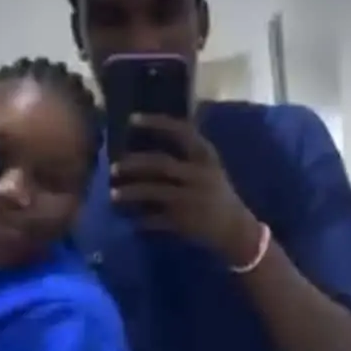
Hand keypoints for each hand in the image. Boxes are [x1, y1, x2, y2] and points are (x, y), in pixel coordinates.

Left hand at [110, 115, 261, 265]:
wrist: (237, 230)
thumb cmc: (219, 196)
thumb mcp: (210, 170)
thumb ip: (188, 156)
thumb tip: (150, 144)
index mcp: (206, 158)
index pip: (181, 131)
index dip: (156, 123)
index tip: (132, 119)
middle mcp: (198, 176)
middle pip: (159, 164)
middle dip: (133, 164)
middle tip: (113, 167)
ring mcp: (190, 200)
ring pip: (152, 192)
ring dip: (130, 193)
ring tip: (113, 195)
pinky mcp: (184, 222)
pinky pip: (155, 220)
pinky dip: (141, 221)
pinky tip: (130, 221)